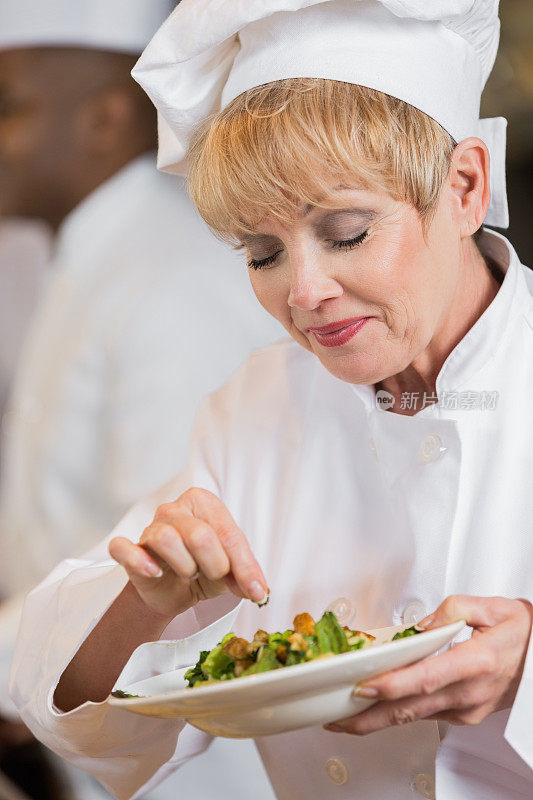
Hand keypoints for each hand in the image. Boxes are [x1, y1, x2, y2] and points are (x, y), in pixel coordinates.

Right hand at [109, 487, 267, 620]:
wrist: (174, 590)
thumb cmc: (202, 568)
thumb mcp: (230, 569)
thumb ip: (244, 574)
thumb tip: (257, 589)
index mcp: (203, 503)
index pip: (228, 534)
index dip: (244, 566)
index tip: (255, 590)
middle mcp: (175, 509)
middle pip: (200, 535)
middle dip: (215, 566)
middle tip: (214, 576)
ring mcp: (150, 527)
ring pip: (167, 539)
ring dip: (184, 566)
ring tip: (188, 573)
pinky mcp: (130, 550)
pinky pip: (125, 548)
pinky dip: (140, 561)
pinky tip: (155, 572)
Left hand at [325, 595, 532, 734]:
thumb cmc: (520, 631)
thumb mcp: (489, 606)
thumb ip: (450, 610)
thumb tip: (418, 627)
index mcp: (476, 662)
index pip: (426, 678)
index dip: (393, 685)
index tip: (364, 687)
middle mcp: (470, 692)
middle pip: (413, 708)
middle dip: (371, 716)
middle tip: (337, 718)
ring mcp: (467, 709)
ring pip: (416, 717)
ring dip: (379, 719)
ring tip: (345, 718)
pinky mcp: (465, 715)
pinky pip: (426, 715)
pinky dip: (399, 714)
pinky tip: (376, 710)